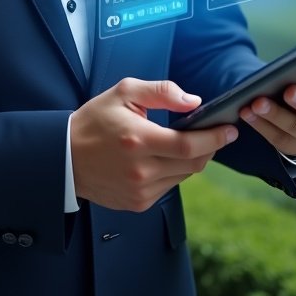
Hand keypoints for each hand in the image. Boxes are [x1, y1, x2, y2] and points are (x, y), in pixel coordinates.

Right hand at [70, 78, 237, 211]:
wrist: (65, 157)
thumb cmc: (94, 121)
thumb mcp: (124, 92)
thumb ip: (161, 92)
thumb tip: (193, 101)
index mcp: (138, 140)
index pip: (189, 146)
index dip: (214, 138)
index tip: (230, 129)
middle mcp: (140, 171)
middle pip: (192, 164)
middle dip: (209, 147)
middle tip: (215, 132)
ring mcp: (140, 191)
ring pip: (183, 177)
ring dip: (191, 159)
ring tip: (183, 142)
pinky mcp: (138, 204)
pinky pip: (169, 187)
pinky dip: (173, 171)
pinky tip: (162, 158)